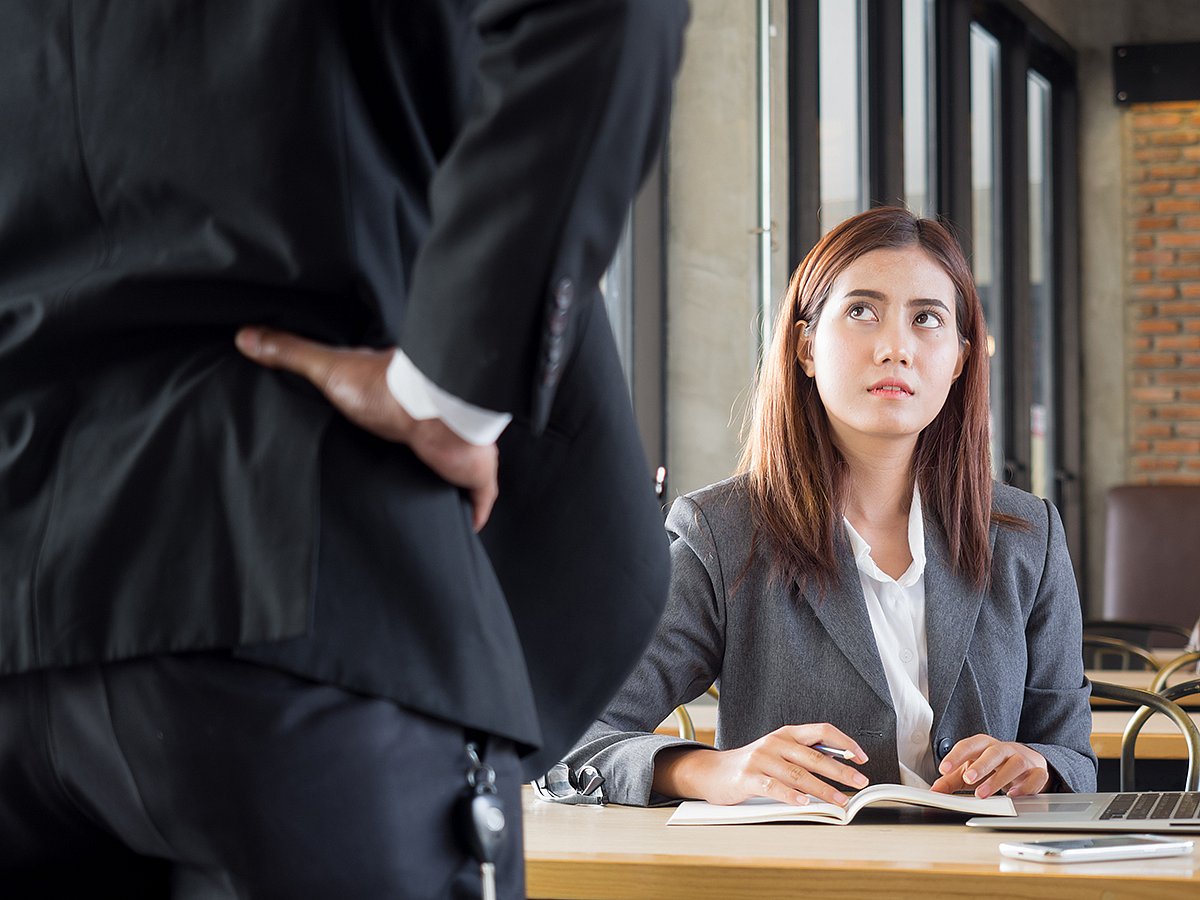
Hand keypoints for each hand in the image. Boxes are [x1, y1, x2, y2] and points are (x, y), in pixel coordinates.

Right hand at [235, 327, 498, 530]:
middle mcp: (434, 426)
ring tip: (418, 510)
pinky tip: (462, 526)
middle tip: (390, 486)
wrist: (434, 411)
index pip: (395, 416)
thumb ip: (291, 353)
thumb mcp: (329, 369)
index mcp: (403, 400)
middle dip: (412, 464)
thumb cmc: (387, 388)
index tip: (369, 445)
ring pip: (450, 474)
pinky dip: (472, 514)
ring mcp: (458, 453)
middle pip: (423, 448)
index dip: (385, 429)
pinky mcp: (474, 476)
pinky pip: (477, 501)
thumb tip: (245, 335)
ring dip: (438, 487)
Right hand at [652, 724, 868, 806]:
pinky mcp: (747, 777)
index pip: (821, 730)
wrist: (714, 771)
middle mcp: (775, 742)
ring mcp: (760, 759)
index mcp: (786, 734)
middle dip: (840, 770)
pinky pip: (773, 786)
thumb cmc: (753, 765)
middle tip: (859, 782)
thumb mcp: (779, 753)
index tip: (862, 758)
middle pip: (814, 755)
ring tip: (839, 800)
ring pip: (798, 774)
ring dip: (822, 789)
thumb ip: (805, 757)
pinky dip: (791, 795)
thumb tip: (841, 767)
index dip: (844, 742)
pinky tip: (804, 803)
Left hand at [929, 734, 1048, 798]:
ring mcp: (1023, 759)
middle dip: (980, 765)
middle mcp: (1005, 749)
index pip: (970, 745)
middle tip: (968, 778)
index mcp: (985, 746)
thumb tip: (934, 791)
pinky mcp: (1037, 772)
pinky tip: (1013, 795)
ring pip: (1014, 764)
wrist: (1027, 762)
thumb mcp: (971, 770)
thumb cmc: (995, 765)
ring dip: (998, 779)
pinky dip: (1025, 787)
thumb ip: (952, 780)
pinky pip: (1035, 777)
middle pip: (993, 752)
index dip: (956, 755)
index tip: (943, 768)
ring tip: (983, 793)